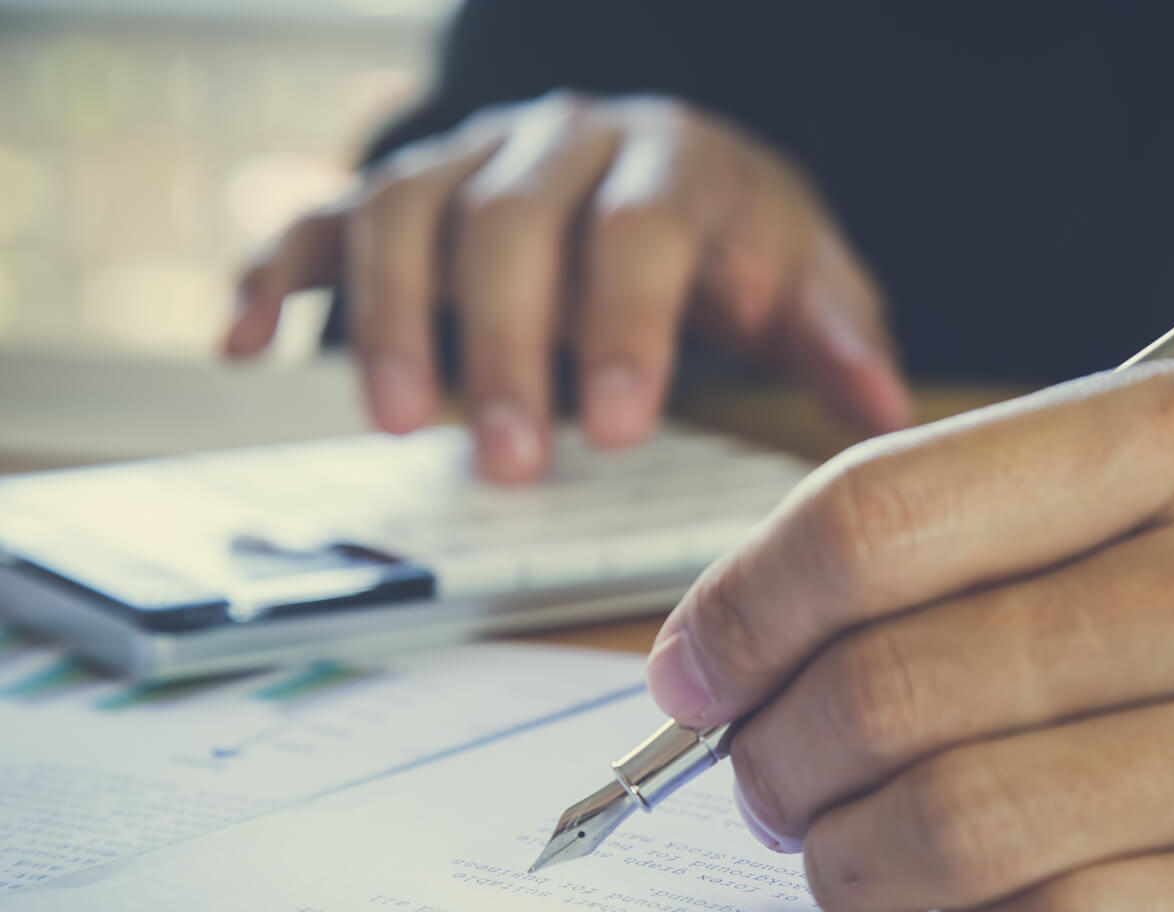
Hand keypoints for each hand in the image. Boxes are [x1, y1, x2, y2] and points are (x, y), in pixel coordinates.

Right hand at [223, 91, 910, 480]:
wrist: (665, 166)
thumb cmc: (736, 243)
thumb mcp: (803, 279)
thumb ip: (835, 333)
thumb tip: (882, 408)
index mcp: (674, 159)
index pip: (642, 226)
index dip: (624, 324)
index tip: (612, 429)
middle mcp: (564, 141)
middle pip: (512, 222)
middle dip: (504, 345)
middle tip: (509, 463)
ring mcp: (472, 159)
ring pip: (408, 210)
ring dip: (395, 319)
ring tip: (400, 427)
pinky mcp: (403, 190)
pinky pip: (323, 215)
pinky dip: (275, 272)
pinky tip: (245, 343)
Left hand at [644, 360, 1173, 911]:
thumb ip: (988, 521)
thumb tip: (762, 634)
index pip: (884, 520)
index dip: (740, 606)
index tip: (688, 667)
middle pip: (903, 689)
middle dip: (776, 753)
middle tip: (759, 774)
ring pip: (966, 826)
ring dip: (848, 860)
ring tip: (839, 850)